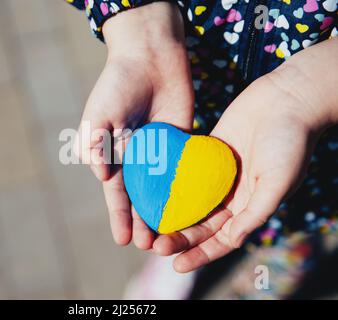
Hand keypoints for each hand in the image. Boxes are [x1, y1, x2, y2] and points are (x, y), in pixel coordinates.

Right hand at [74, 3, 193, 246]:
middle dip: (143, 222)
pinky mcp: (181, 143)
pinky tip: (195, 207)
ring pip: (163, 189)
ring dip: (165, 212)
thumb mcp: (99, 111)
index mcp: (114, 155)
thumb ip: (95, 142)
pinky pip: (184, 169)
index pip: (116, 193)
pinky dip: (188, 188)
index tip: (122, 240)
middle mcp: (136, 159)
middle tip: (150, 246)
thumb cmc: (119, 83)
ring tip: (172, 235)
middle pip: (140, 197)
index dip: (119, 216)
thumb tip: (100, 176)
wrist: (150, 56)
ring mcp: (160, 153)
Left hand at [152, 38, 337, 272]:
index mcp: (250, 206)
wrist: (288, 99)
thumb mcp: (278, 181)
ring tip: (148, 224)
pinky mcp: (208, 152)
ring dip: (172, 213)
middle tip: (155, 246)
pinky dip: (172, 182)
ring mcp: (218, 174)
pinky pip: (187, 172)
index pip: (222, 239)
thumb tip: (233, 240)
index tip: (178, 265)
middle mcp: (233, 194)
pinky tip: (151, 190)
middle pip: (202, 223)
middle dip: (180, 237)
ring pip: (191, 201)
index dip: (201, 254)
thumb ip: (256, 211)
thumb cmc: (290, 141)